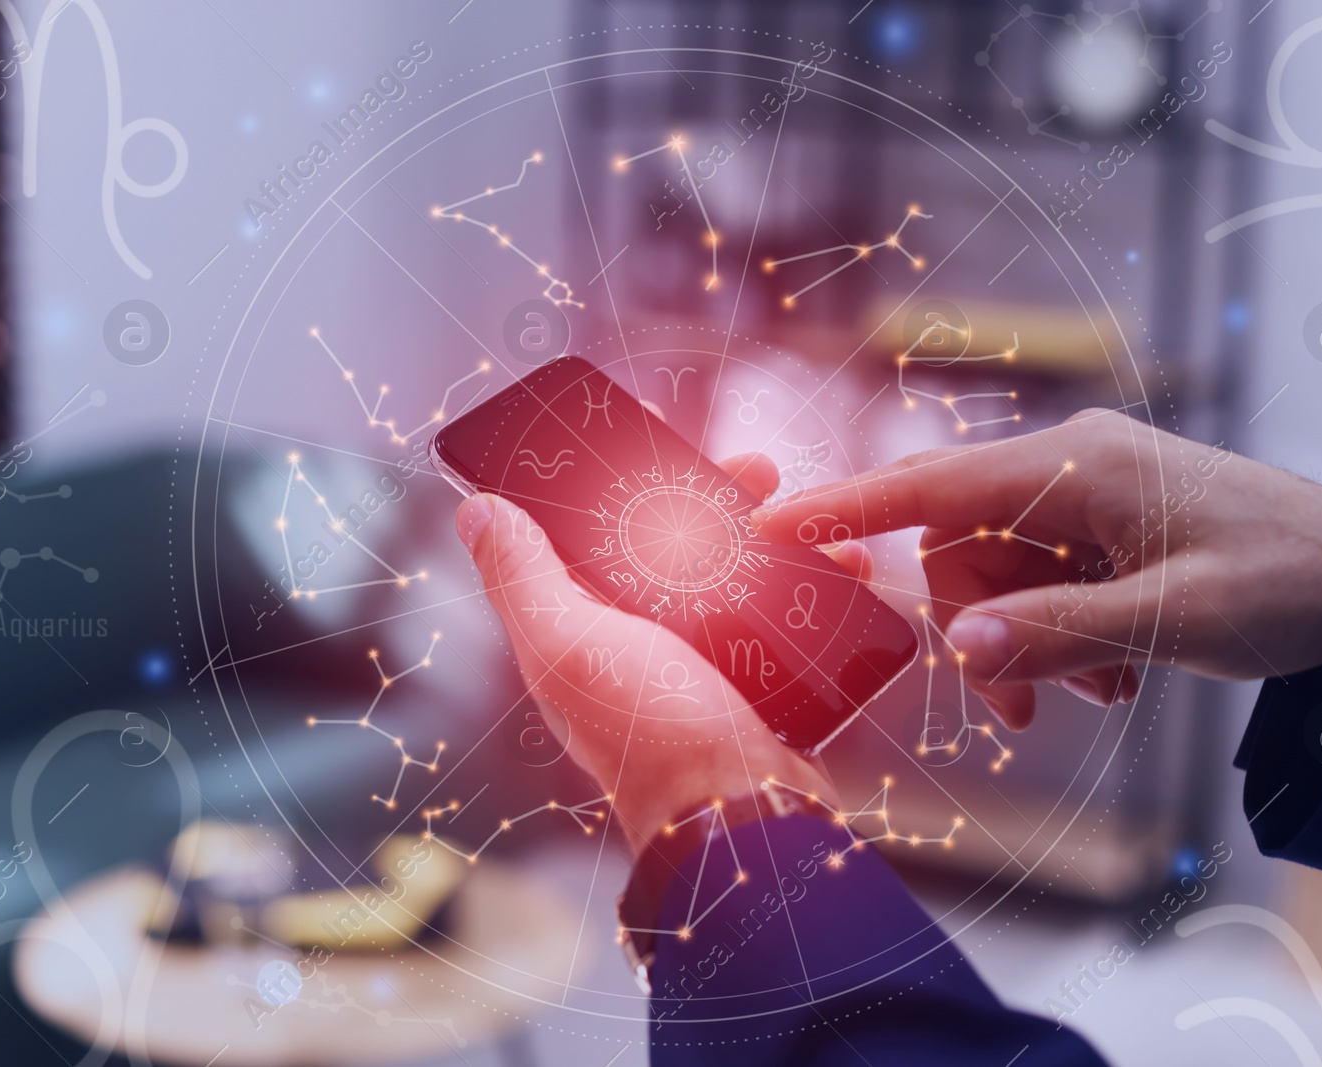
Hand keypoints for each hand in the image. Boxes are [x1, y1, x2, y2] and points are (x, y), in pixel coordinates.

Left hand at [454, 453, 847, 857]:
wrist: (746, 817)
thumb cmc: (651, 736)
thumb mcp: (570, 644)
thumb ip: (522, 578)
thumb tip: (477, 510)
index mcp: (580, 633)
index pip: (584, 539)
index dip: (611, 485)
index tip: (653, 440)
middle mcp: (636, 648)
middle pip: (671, 550)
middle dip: (714, 500)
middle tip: (758, 470)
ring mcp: (700, 668)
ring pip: (736, 578)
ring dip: (774, 536)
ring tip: (812, 517)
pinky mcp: (757, 686)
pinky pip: (784, 620)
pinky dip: (814, 587)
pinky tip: (843, 565)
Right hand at [752, 409, 1321, 730]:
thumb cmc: (1287, 581)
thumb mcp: (1175, 620)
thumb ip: (1058, 631)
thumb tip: (958, 647)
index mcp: (1078, 465)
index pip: (931, 485)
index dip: (843, 508)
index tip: (766, 523)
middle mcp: (1068, 465)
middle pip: (956, 547)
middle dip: (976, 630)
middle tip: (1026, 708)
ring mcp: (1083, 492)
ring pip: (993, 572)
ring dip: (1027, 640)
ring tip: (1100, 685)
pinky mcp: (1098, 522)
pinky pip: (1036, 578)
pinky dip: (1057, 629)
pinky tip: (1116, 664)